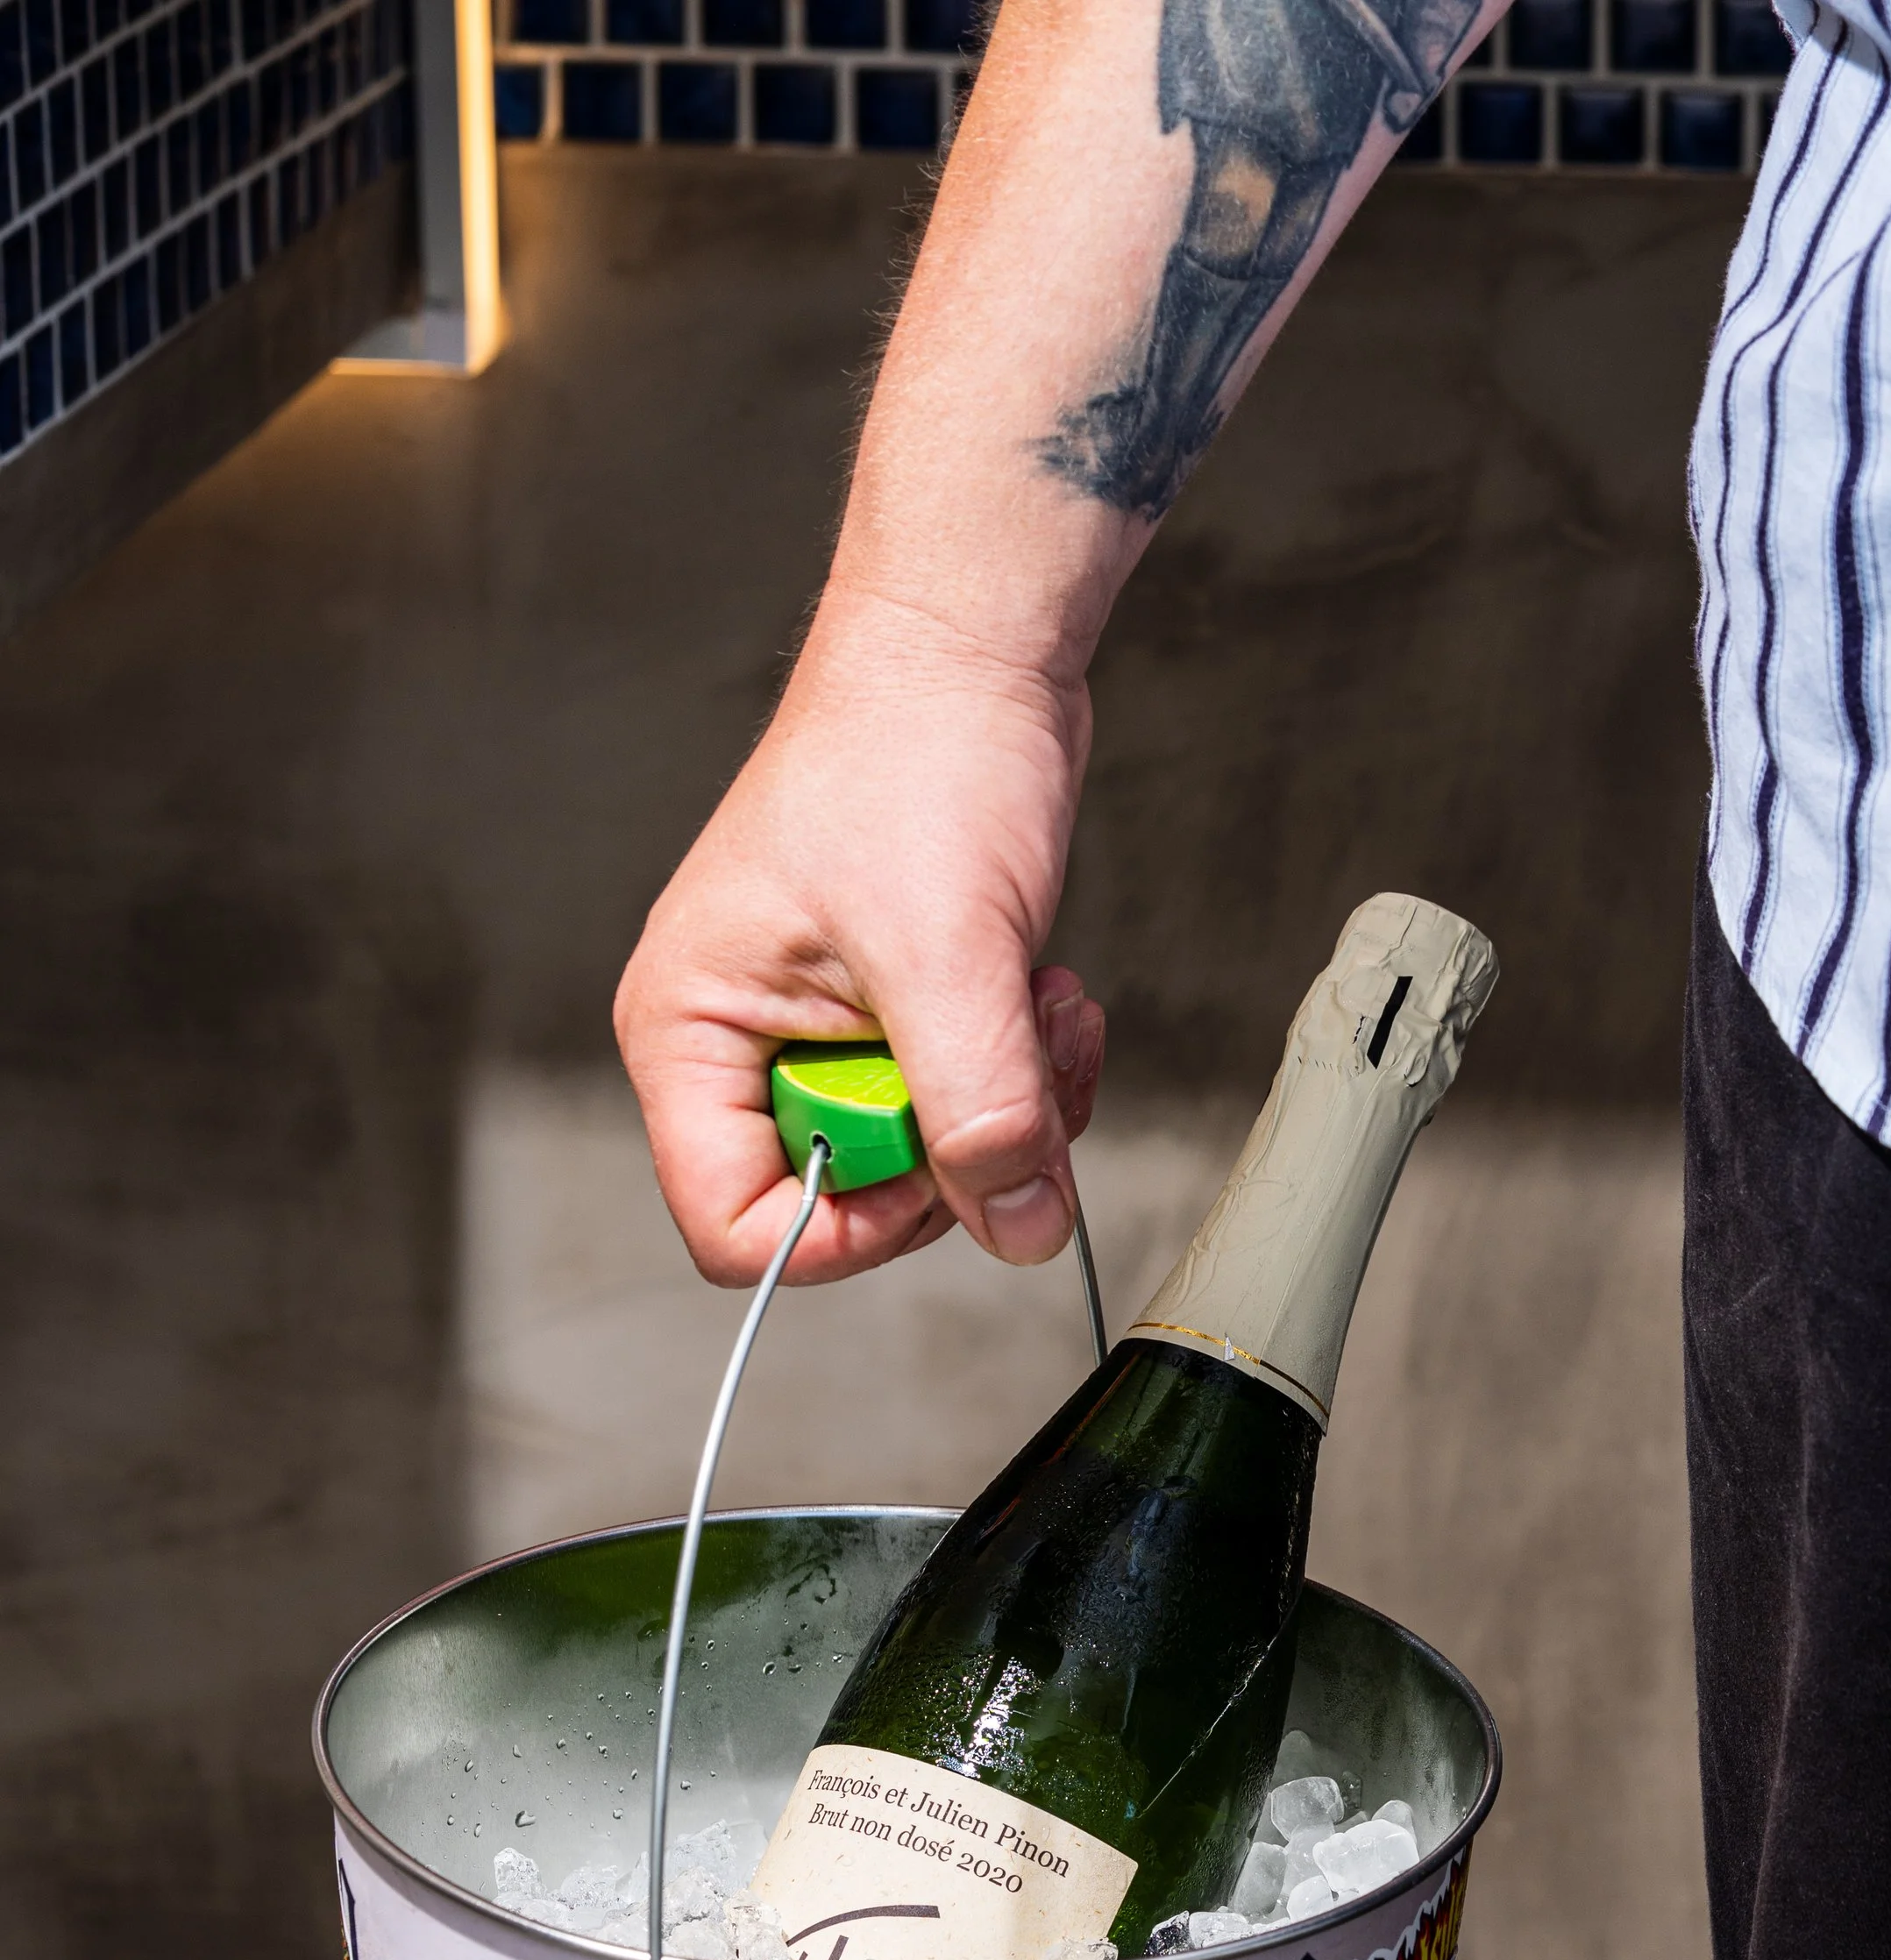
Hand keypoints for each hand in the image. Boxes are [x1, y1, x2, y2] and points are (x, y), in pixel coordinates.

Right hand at [615, 586, 1106, 1289]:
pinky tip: (1045, 990)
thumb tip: (1020, 1228)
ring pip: (925, 1158)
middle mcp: (740, 1044)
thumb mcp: (948, 953)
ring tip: (1044, 1007)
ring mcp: (821, 1030)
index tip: (941, 1171)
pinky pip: (966, 1102)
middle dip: (958, 1150)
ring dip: (1012, 1107)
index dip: (851, 1228)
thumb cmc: (914, 748)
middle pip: (846, 1198)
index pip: (738, 1226)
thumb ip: (982, 1112)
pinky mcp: (897, 1012)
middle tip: (1020, 1065)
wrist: (970, 645)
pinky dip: (1025, 1071)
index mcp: (690, 1033)